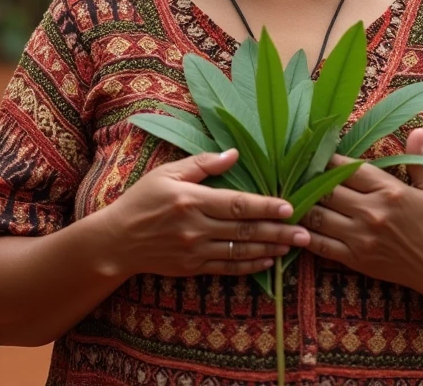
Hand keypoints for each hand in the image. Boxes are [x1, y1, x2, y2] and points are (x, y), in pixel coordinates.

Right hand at [100, 149, 310, 278]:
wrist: (117, 241)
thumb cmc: (142, 200)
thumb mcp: (167, 174)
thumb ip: (202, 164)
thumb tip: (234, 154)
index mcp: (191, 200)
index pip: (236, 204)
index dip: (265, 206)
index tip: (289, 206)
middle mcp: (195, 228)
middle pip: (244, 231)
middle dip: (278, 231)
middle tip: (306, 232)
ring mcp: (194, 251)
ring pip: (240, 252)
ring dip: (270, 249)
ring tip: (294, 246)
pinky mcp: (192, 268)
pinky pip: (227, 268)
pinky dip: (250, 266)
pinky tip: (268, 262)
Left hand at [298, 128, 422, 305]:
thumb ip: (418, 160)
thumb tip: (417, 130)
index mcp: (389, 190)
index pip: (348, 168)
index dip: (328, 159)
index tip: (315, 153)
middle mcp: (371, 212)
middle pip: (327, 190)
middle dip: (309, 179)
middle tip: (296, 173)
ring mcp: (361, 237)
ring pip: (318, 215)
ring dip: (302, 204)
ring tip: (291, 195)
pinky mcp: (354, 258)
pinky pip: (320, 244)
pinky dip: (303, 234)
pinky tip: (294, 225)